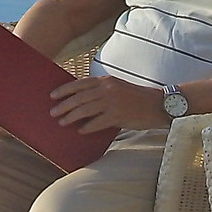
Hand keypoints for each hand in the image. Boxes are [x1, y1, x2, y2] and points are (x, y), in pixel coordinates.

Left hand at [47, 75, 166, 132]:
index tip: (53, 95)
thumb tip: (81, 101)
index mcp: (106, 81)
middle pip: (79, 98)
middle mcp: (107, 89)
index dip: (64, 89)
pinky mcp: (118, 116)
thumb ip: (101, 91)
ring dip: (71, 116)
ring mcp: (112, 102)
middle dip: (64, 105)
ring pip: (85, 110)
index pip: (80, 84)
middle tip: (53, 112)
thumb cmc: (136, 98)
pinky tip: (80, 131)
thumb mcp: (117, 88)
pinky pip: (97, 122)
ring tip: (62, 122)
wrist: (158, 104)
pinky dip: (87, 127)